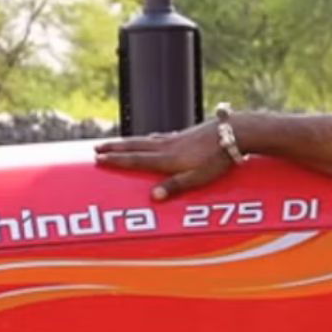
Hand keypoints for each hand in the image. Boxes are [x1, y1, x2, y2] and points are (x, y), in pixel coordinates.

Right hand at [94, 122, 233, 200]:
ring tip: (116, 144)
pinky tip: (151, 138)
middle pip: (136, 147)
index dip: (116, 160)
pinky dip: (148, 139)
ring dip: (129, 143)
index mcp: (167, 159)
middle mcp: (167, 146)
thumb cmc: (218, 160)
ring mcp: (176, 138)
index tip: (98, 158)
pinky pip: (160, 137)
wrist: (235, 133)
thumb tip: (153, 197)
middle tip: (97, 148)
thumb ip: (175, 187)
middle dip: (115, 148)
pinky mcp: (186, 134)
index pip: (135, 160)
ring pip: (146, 140)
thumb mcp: (198, 178)